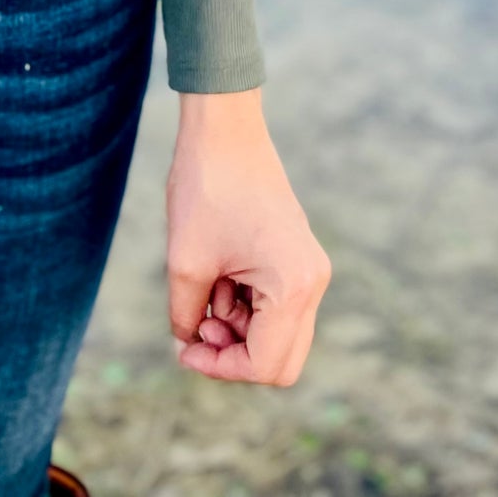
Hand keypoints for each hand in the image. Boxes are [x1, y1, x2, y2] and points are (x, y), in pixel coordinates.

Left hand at [166, 88, 330, 383]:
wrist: (224, 129)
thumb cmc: (206, 188)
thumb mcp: (185, 264)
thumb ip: (187, 319)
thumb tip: (189, 346)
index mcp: (293, 286)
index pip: (264, 365)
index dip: (220, 369)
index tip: (186, 350)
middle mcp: (313, 281)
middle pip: (280, 360)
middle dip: (234, 355)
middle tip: (198, 328)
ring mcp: (309, 268)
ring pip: (277, 335)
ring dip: (236, 328)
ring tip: (205, 289)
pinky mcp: (297, 257)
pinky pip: (275, 306)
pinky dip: (244, 306)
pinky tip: (218, 276)